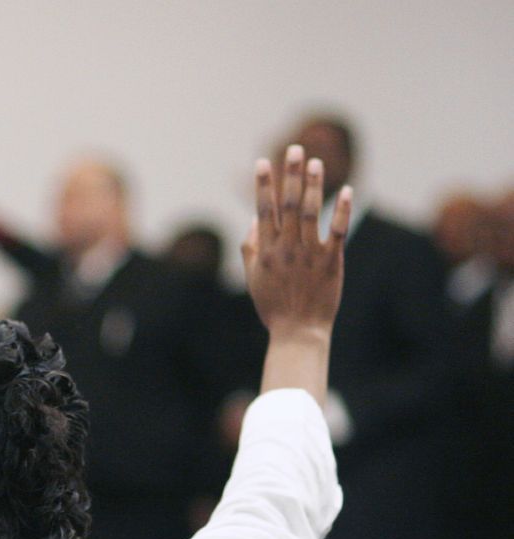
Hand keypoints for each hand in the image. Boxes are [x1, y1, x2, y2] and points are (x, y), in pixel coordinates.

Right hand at [241, 145, 350, 336]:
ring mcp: (308, 255)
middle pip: (287, 205)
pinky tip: (346, 191)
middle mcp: (286, 249)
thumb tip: (254, 219)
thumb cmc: (274, 306)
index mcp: (266, 252)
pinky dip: (341, 210)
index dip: (263, 186)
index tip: (263, 162)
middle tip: (295, 149)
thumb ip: (250, 248)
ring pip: (311, 213)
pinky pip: (337, 231)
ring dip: (313, 186)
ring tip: (316, 162)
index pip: (263, 211)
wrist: (299, 331)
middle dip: (290, 175)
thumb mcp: (253, 279)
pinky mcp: (330, 262)